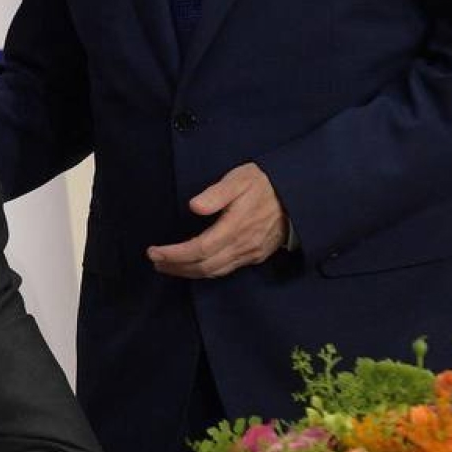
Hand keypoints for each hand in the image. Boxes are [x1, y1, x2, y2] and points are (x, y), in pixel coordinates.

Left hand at [146, 162, 287, 279]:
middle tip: (156, 261)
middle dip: (177, 267)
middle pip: (204, 266)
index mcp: (236, 226)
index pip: (199, 249)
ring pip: (215, 271)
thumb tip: (194, 206)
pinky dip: (206, 271)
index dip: (175, 254)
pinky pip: (227, 269)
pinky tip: (194, 266)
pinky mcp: (256, 256)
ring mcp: (251, 253)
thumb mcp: (239, 179)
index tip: (154, 252)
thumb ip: (216, 193)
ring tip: (168, 266)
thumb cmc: (263, 183)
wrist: (297, 195)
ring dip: (189, 272)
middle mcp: (243, 245)